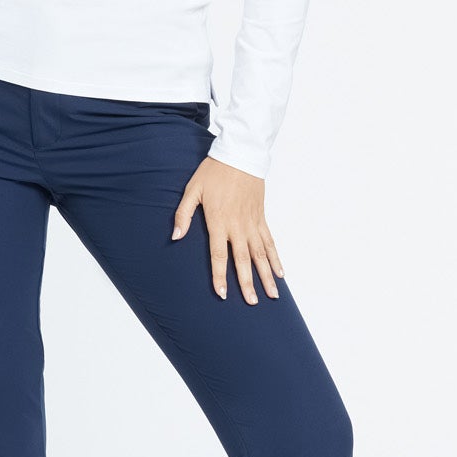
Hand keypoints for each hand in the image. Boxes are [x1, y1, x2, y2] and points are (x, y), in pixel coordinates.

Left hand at [172, 158, 284, 302]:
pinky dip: (275, 257)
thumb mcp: (192, 190)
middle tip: (251, 302)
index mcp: (219, 221)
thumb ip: (183, 215)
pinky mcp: (261, 217)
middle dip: (247, 282)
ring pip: (261, 254)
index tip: (222, 294)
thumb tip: (175, 237)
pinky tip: (280, 273)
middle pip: (244, 259)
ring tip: (272, 295)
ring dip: (266, 275)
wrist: (240, 154)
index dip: (220, 276)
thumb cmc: (213, 172)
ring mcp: (252, 222)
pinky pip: (270, 241)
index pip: (220, 255)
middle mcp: (238, 225)